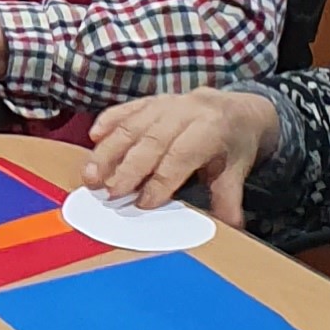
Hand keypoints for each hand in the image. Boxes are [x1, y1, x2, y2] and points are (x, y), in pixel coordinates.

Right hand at [82, 87, 281, 224]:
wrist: (239, 108)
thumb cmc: (234, 144)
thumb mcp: (237, 170)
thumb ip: (228, 198)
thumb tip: (230, 228)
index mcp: (211, 127)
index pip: (181, 155)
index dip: (161, 180)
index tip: (143, 203)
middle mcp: (186, 111)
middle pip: (152, 140)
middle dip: (128, 168)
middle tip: (109, 193)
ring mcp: (166, 103)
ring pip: (133, 125)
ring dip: (109, 150)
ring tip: (91, 175)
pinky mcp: (151, 100)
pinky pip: (126, 109)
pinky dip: (108, 122)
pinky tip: (92, 138)